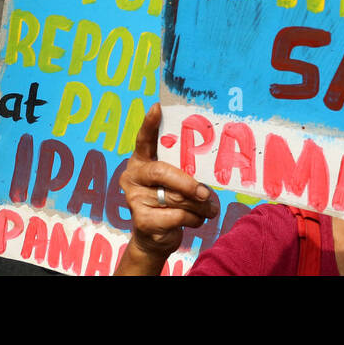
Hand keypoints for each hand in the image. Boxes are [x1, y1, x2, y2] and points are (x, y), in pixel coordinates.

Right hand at [119, 103, 218, 260]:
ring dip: (198, 205)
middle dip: (187, 182)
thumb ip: (185, 175)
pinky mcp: (141, 220)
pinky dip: (192, 219)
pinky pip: (175, 216)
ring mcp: (134, 198)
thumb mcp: (176, 184)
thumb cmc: (171, 202)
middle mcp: (133, 176)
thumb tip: (205, 185)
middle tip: (205, 192)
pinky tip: (196, 220)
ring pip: (174, 197)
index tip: (157, 107)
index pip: (144, 139)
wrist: (155, 237)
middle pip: (162, 172)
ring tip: (210, 208)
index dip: (150, 123)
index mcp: (142, 160)